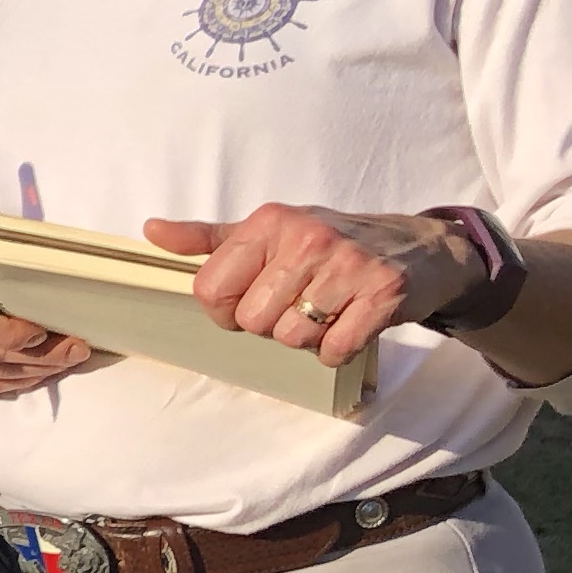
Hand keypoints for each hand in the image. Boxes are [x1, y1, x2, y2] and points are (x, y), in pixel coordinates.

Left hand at [143, 205, 476, 368]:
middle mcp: (307, 238)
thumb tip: (152, 230)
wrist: (419, 248)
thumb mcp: (268, 233)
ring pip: (292, 338)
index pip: (210, 290)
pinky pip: (334, 350)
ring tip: (328, 309)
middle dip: (271, 324)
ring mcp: (348, 264)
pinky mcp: (384, 293)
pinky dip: (339, 348)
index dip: (226, 310)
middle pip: (251, 321)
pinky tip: (351, 321)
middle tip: (300, 302)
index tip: (251, 300)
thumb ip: (208, 239)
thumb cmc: (331, 244)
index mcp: (270, 222)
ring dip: (307, 337)